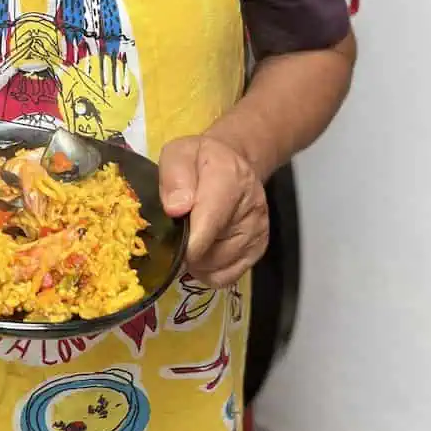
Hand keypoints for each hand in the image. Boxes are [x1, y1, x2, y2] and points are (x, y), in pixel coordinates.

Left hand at [159, 134, 268, 287]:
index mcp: (230, 178)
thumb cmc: (199, 160)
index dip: (189, 242)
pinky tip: (203, 250)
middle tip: (175, 237)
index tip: (171, 247)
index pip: (211, 221)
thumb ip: (174, 177)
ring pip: (219, 268)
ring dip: (198, 262)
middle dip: (188, 252)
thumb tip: (176, 209)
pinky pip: (227, 276)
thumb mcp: (178, 154)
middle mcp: (251, 207)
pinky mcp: (259, 249)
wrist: (232, 162)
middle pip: (213, 252)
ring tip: (190, 239)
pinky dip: (210, 270)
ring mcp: (258, 230)